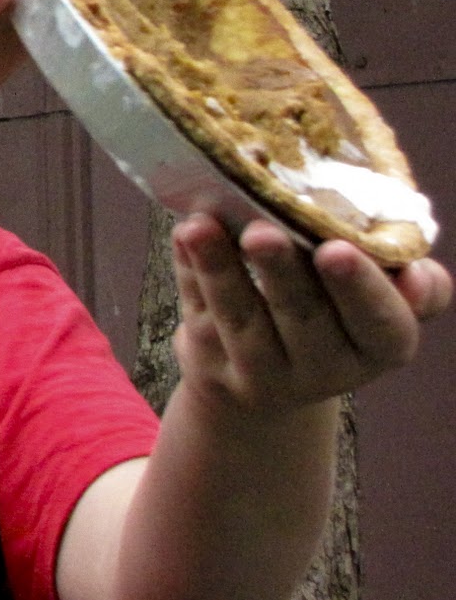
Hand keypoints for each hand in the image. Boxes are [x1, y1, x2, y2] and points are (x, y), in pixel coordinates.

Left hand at [171, 214, 451, 412]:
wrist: (270, 377)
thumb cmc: (337, 315)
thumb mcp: (377, 306)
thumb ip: (408, 287)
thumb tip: (417, 272)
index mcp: (379, 347)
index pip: (380, 324)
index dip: (361, 289)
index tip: (337, 249)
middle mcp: (323, 368)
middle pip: (303, 318)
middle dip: (282, 273)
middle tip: (262, 232)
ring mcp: (261, 371)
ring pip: (240, 318)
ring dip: (220, 269)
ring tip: (202, 227)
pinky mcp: (210, 362)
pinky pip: (199, 310)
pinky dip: (190, 269)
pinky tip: (186, 235)